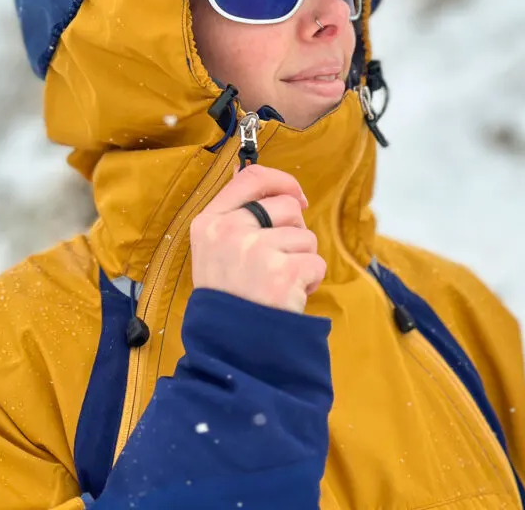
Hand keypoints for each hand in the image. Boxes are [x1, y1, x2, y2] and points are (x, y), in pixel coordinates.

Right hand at [190, 165, 325, 313]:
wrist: (230, 348)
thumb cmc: (228, 298)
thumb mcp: (214, 251)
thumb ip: (236, 217)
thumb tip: (266, 182)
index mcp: (209, 222)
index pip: (250, 177)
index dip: (281, 181)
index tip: (297, 195)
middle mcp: (229, 231)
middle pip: (286, 206)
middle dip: (294, 231)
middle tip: (279, 260)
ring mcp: (255, 251)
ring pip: (305, 236)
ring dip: (301, 259)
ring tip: (278, 283)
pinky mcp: (282, 272)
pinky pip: (316, 264)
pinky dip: (310, 281)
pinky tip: (289, 296)